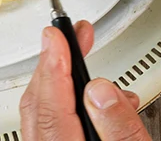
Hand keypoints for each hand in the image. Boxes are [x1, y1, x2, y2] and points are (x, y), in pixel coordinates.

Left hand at [20, 21, 150, 139]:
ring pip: (43, 111)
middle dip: (57, 61)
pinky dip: (67, 103)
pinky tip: (95, 99)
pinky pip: (51, 124)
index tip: (56, 34)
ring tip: (91, 62)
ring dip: (64, 80)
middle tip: (77, 32)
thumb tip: (102, 90)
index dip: (53, 64)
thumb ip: (120, 128)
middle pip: (41, 103)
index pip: (51, 107)